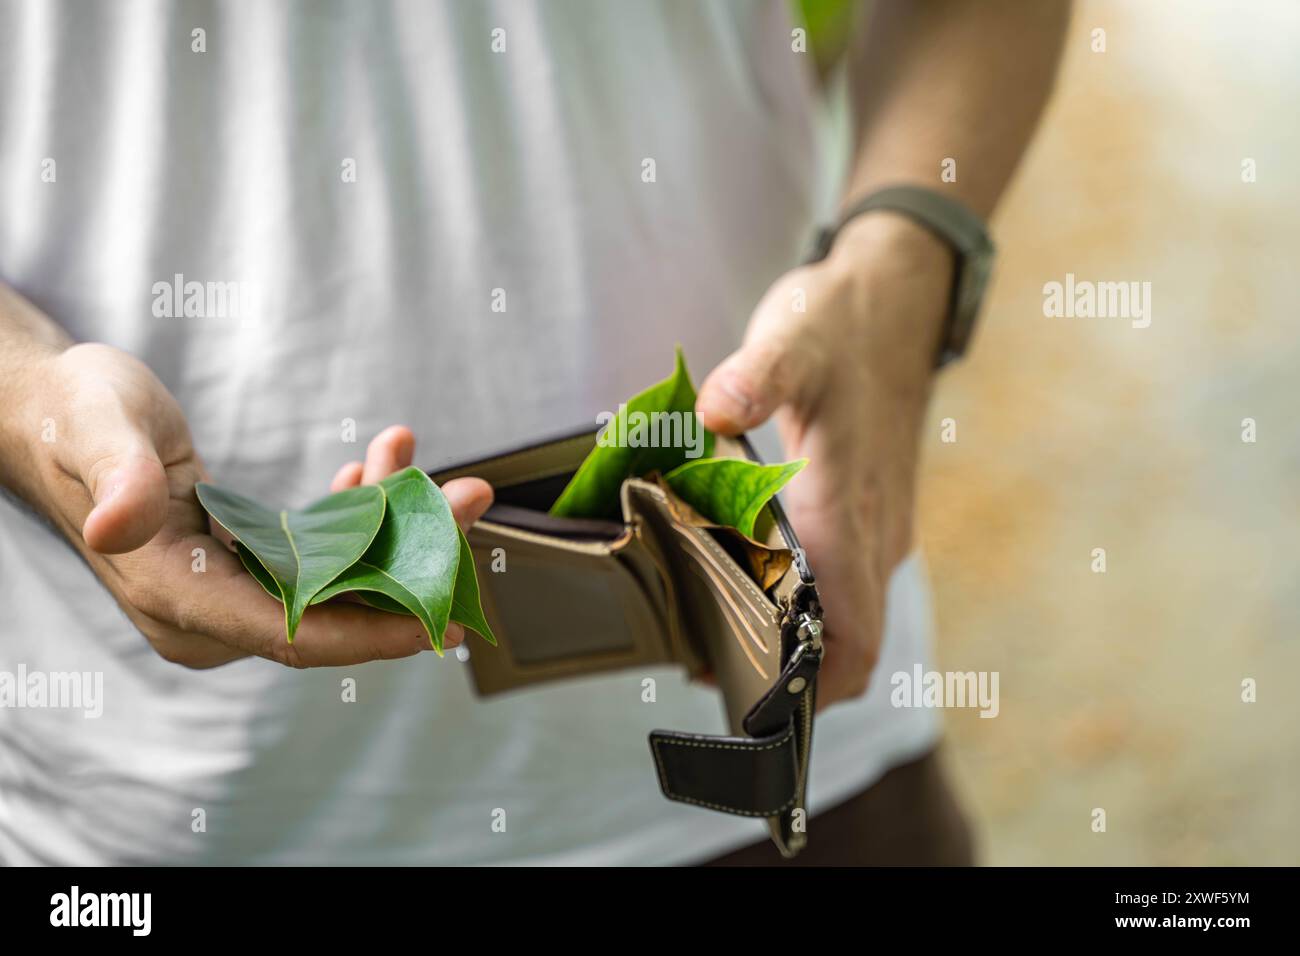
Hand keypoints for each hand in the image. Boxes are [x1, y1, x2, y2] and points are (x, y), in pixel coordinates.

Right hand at [9, 342, 492, 667]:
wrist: (56, 413)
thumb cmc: (72, 415)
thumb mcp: (95, 428)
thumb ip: (117, 476)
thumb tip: (116, 526)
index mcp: (175, 597)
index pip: (293, 635)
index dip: (372, 631)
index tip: (444, 619)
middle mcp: (209, 612)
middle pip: (334, 610)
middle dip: (412, 561)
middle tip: (471, 497)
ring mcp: (232, 592)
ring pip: (341, 580)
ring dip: (399, 527)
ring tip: (444, 468)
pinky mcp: (248, 563)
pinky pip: (325, 554)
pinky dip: (362, 512)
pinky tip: (382, 465)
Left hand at [696, 213, 951, 709]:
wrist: (900, 299)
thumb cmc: (843, 322)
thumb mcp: (792, 337)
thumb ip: (756, 377)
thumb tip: (716, 410)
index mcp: (849, 508)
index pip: (854, 637)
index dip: (813, 686)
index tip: (752, 698)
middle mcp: (872, 532)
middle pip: (849, 644)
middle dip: (789, 675)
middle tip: (708, 664)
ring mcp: (877, 525)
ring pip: (848, 617)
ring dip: (795, 641)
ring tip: (715, 630)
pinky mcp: (870, 512)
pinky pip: (844, 584)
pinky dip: (803, 604)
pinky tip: (746, 580)